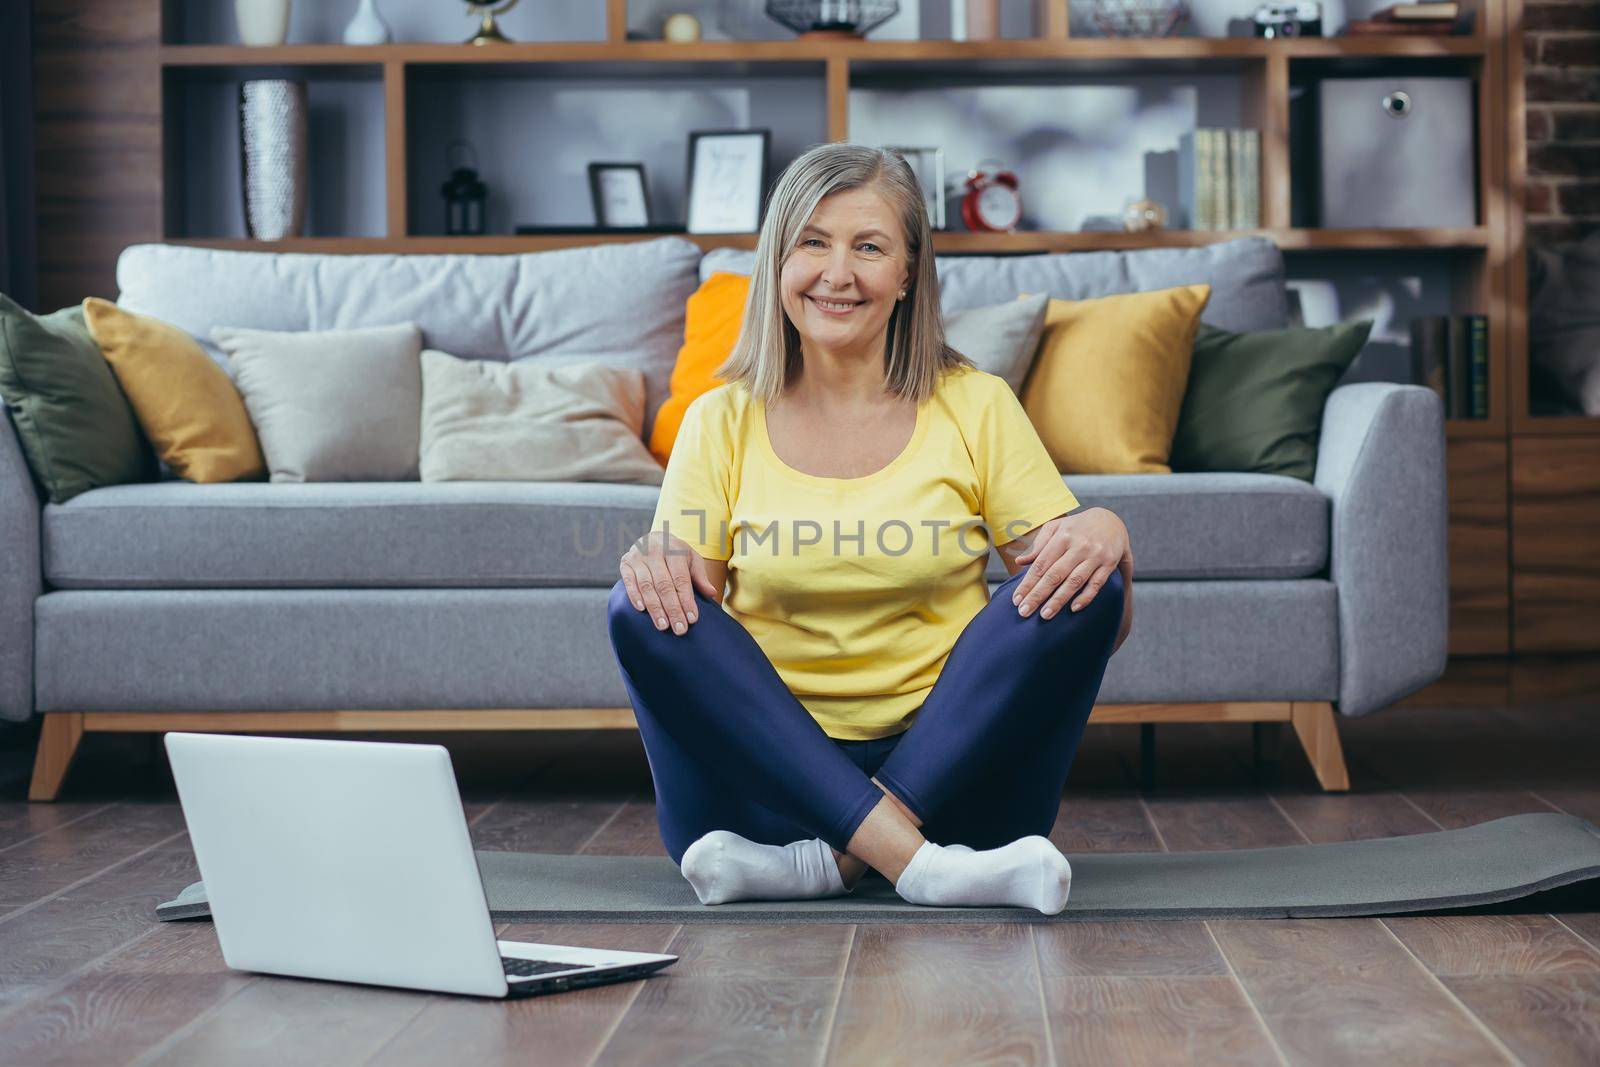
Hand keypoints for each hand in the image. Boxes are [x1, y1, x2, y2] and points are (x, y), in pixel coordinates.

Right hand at [619, 531, 719, 636]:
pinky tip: (641, 609)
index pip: (681, 579)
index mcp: (674, 548)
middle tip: (679, 629)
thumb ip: (699, 576)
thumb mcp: (691, 559)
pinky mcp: (625, 563)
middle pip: (664, 585)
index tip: (692, 619)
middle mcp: (654, 550)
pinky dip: (635, 596)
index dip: (686, 600)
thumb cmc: (676, 553)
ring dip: (655, 608)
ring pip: (647, 586)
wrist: (653, 538)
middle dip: (673, 609)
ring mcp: (637, 557)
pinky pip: (629, 582)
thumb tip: (711, 593)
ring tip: (663, 626)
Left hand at [1011, 508, 1133, 637]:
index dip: (1028, 583)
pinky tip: (1073, 608)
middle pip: (1055, 574)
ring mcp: (1095, 555)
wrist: (1111, 521)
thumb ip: (1039, 545)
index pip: (1041, 563)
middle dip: (1038, 595)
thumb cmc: (1076, 527)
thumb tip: (1020, 562)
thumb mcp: (1056, 528)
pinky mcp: (1109, 563)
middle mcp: (1079, 545)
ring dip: (1059, 600)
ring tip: (1045, 615)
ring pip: (1074, 581)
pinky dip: (1085, 597)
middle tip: (1024, 612)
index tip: (1016, 600)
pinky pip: (1096, 583)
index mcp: (1063, 536)